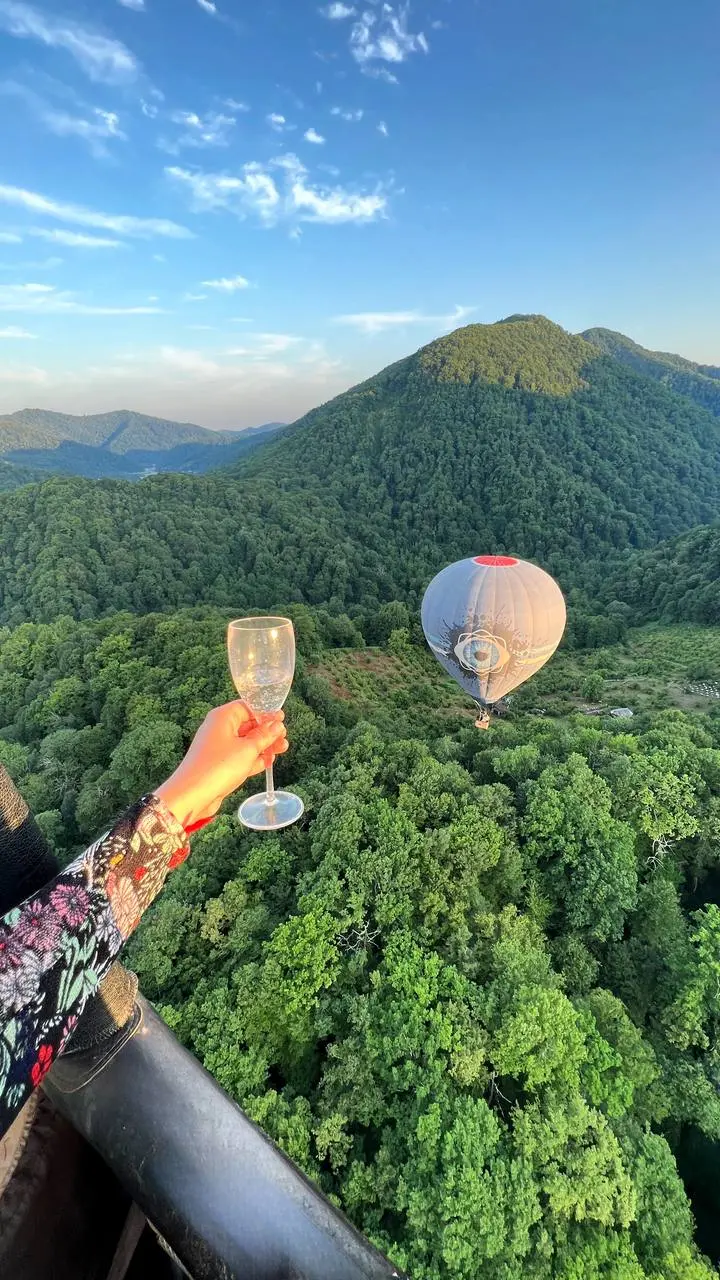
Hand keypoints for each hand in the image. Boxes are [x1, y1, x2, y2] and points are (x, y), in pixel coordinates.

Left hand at [155, 702, 287, 829]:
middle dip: (267, 731)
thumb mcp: (248, 748)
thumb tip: (276, 726)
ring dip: (264, 745)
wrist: (193, 794)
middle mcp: (219, 730)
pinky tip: (268, 762)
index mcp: (222, 717)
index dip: (265, 712)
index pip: (247, 707)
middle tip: (284, 736)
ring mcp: (219, 748)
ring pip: (246, 742)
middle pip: (247, 725)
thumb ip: (264, 736)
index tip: (281, 719)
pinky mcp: (220, 765)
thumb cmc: (218, 766)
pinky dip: (254, 759)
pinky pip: (241, 757)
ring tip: (283, 748)